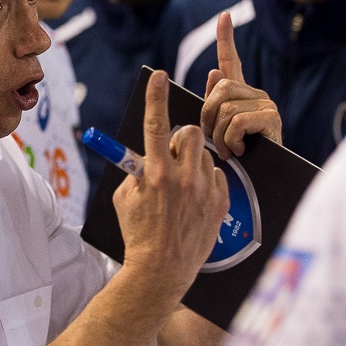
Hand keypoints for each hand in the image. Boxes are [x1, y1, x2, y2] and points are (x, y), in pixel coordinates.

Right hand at [112, 70, 228, 299]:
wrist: (161, 271)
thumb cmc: (137, 233)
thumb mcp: (125, 198)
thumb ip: (136, 170)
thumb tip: (146, 152)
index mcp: (155, 174)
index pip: (155, 125)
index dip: (155, 97)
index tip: (159, 74)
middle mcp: (182, 178)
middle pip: (190, 133)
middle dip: (181, 139)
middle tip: (172, 157)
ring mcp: (204, 190)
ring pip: (205, 154)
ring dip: (194, 162)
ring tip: (183, 188)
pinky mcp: (220, 202)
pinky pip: (218, 175)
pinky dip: (207, 182)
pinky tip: (196, 201)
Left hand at [200, 12, 281, 159]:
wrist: (262, 180)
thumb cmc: (240, 157)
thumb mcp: (220, 130)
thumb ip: (214, 105)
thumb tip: (213, 73)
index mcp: (240, 95)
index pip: (230, 61)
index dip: (226, 38)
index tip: (224, 16)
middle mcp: (256, 94)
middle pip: (220, 89)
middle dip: (207, 116)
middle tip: (213, 138)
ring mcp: (266, 104)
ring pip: (226, 109)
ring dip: (219, 135)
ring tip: (228, 149)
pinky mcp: (272, 118)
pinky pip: (237, 122)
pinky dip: (231, 139)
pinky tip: (239, 150)